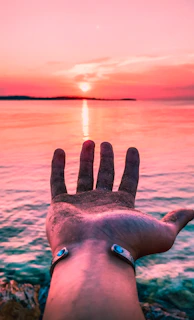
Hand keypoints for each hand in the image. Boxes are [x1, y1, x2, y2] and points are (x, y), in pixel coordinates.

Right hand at [46, 140, 193, 260]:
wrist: (96, 255)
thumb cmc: (129, 241)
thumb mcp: (162, 231)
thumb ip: (176, 220)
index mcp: (122, 206)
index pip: (129, 179)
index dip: (131, 164)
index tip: (132, 149)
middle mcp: (101, 204)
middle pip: (105, 175)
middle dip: (106, 159)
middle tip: (106, 143)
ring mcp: (80, 204)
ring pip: (83, 176)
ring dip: (86, 158)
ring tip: (89, 141)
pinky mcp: (60, 205)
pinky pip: (57, 182)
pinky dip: (57, 167)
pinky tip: (60, 151)